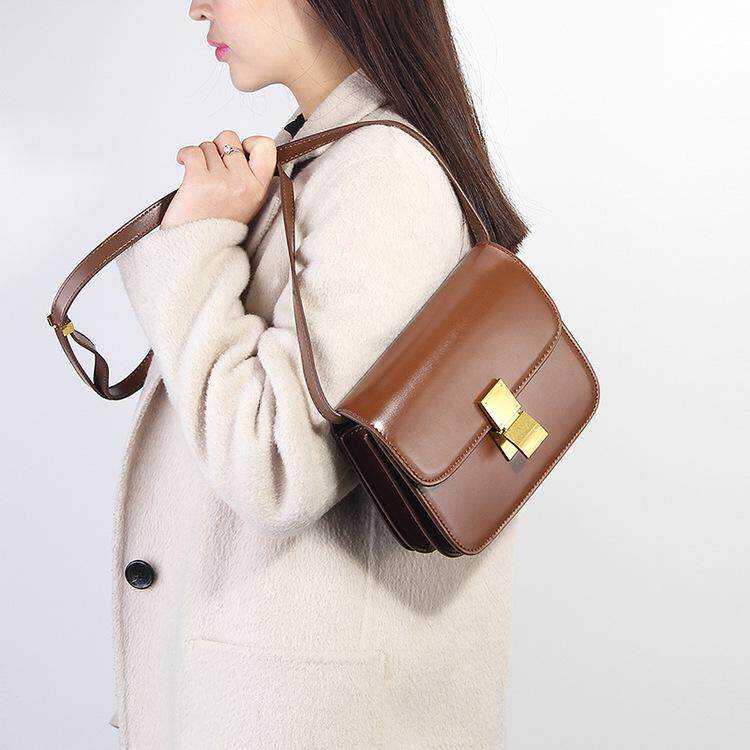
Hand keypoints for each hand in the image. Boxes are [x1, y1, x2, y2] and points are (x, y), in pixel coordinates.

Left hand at [160, 130, 276, 229]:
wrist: (195, 249)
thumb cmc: (216, 227)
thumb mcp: (246, 203)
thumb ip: (247, 176)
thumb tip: (240, 148)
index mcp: (258, 188)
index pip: (266, 146)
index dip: (250, 142)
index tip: (240, 152)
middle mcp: (243, 183)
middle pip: (230, 139)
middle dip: (218, 149)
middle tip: (214, 170)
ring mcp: (222, 182)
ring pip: (208, 145)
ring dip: (201, 158)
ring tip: (200, 179)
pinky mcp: (198, 181)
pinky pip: (192, 151)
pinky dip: (184, 155)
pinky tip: (184, 165)